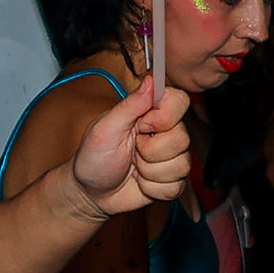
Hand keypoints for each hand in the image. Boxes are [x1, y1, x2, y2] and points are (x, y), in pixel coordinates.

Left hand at [68, 76, 194, 216]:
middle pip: (182, 139)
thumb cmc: (94, 157)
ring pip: (181, 166)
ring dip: (149, 172)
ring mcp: (172, 158)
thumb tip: (151, 80)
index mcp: (150, 113)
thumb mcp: (105, 128)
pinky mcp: (174, 181)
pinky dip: (152, 188)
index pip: (180, 101)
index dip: (163, 117)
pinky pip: (175, 187)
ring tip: (134, 168)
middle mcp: (166, 132)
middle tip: (131, 151)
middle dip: (149, 152)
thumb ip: (130, 105)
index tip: (141, 126)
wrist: (91, 192)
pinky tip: (140, 182)